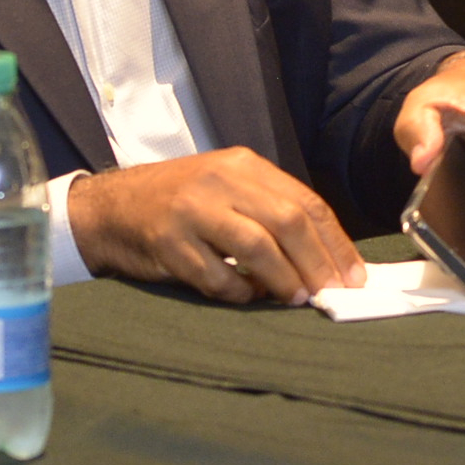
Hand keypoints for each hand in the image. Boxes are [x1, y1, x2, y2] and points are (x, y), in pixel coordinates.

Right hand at [61, 148, 364, 304]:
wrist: (111, 207)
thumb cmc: (179, 202)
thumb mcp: (226, 189)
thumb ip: (268, 211)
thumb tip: (323, 257)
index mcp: (243, 165)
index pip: (304, 202)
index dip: (334, 242)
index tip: (353, 275)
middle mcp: (220, 181)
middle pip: (287, 222)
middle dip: (317, 263)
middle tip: (331, 293)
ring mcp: (193, 210)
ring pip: (256, 246)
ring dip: (284, 279)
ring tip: (297, 300)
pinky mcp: (169, 243)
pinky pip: (215, 275)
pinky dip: (239, 292)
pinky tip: (249, 298)